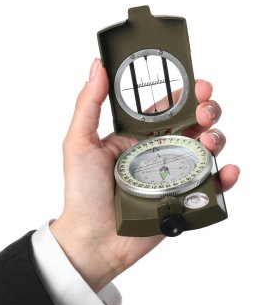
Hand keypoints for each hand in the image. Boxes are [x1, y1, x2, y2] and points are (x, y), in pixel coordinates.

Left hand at [50, 58, 239, 291]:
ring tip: (210, 142)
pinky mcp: (182, 198)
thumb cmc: (83, 192)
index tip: (198, 85)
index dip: (185, 94)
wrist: (92, 238)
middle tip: (205, 111)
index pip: (167, 108)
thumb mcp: (79, 142)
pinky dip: (224, 177)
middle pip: (192, 124)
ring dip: (217, 139)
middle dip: (207, 112)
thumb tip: (97, 66)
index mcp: (136, 136)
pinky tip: (225, 171)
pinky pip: (210, 185)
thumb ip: (89, 104)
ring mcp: (172, 175)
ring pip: (205, 150)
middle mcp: (157, 152)